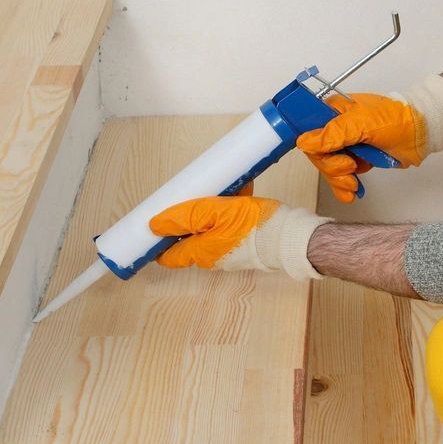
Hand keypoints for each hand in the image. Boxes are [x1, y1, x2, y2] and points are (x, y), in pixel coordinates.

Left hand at [149, 195, 331, 279]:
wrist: (291, 236)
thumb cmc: (254, 227)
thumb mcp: (214, 213)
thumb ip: (185, 217)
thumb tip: (155, 225)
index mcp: (200, 252)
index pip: (168, 255)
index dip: (157, 242)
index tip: (150, 228)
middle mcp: (212, 256)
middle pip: (188, 238)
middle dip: (186, 218)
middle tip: (186, 196)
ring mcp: (229, 250)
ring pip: (209, 228)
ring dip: (209, 209)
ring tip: (218, 188)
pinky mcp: (244, 243)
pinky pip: (228, 225)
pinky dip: (228, 209)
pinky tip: (238, 190)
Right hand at [295, 75, 442, 202]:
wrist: (421, 134)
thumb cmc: (397, 120)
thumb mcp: (362, 123)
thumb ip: (333, 133)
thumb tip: (305, 141)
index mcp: (334, 111)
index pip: (309, 131)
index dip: (314, 148)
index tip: (324, 157)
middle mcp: (337, 128)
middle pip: (319, 155)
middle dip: (332, 168)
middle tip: (349, 168)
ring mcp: (347, 145)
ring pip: (329, 168)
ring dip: (340, 180)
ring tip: (353, 183)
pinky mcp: (356, 160)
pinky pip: (342, 177)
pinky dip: (344, 188)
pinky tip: (351, 193)